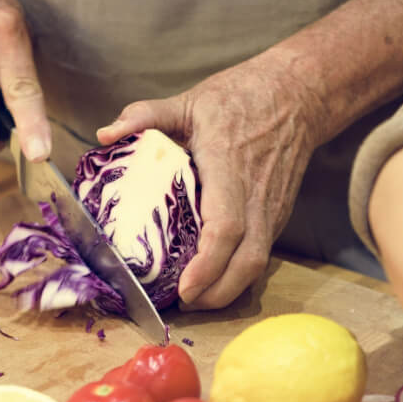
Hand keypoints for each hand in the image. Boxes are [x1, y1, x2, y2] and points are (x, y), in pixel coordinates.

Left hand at [97, 55, 322, 308]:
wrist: (298, 96)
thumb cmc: (240, 98)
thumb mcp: (189, 101)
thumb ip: (145, 115)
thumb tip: (104, 135)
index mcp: (231, 169)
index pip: (226, 228)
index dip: (207, 264)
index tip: (184, 287)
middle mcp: (257, 198)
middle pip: (246, 263)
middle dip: (215, 294)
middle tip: (180, 305)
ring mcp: (271, 211)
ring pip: (257, 266)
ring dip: (226, 292)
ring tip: (192, 300)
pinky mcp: (277, 217)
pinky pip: (259, 256)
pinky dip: (236, 276)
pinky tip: (211, 281)